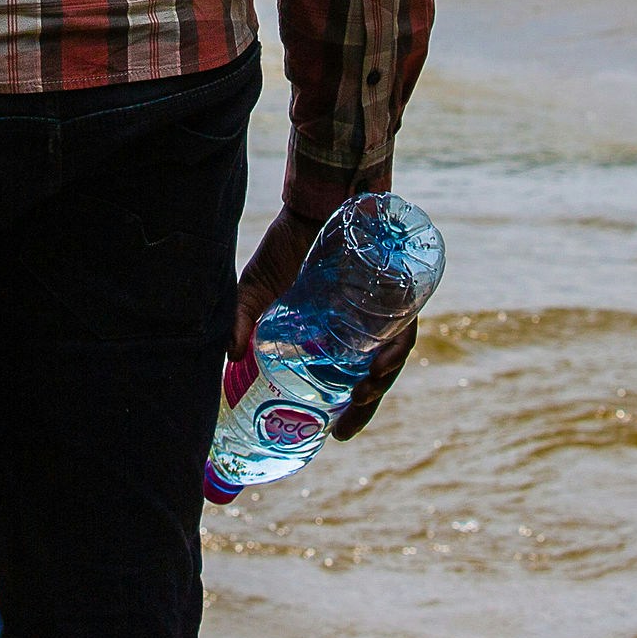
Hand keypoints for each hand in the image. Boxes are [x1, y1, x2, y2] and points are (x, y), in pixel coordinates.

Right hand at [233, 197, 414, 442]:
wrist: (313, 202)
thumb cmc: (287, 247)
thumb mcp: (257, 288)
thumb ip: (243, 321)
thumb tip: (230, 356)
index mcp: (336, 334)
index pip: (350, 381)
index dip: (349, 411)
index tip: (337, 435)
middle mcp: (365, 325)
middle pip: (375, 374)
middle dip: (365, 404)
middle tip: (347, 425)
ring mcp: (383, 306)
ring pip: (394, 352)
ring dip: (383, 377)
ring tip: (365, 392)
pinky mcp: (396, 285)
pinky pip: (407, 320)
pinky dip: (398, 342)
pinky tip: (384, 358)